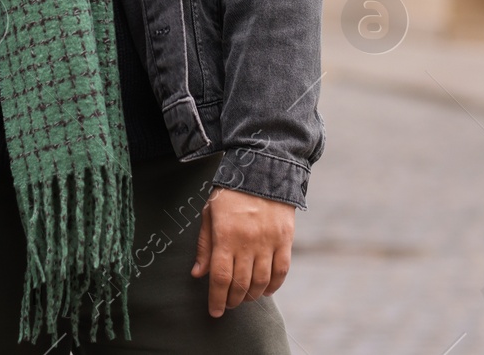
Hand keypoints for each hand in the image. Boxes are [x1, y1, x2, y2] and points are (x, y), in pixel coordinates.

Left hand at [191, 186, 294, 317]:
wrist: (261, 170)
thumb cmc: (230, 193)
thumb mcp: (209, 213)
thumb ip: (204, 245)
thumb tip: (198, 274)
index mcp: (226, 236)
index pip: (220, 277)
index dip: (216, 299)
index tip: (214, 312)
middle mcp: (248, 242)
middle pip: (241, 283)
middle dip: (232, 300)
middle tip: (228, 304)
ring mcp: (269, 241)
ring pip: (262, 281)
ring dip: (252, 295)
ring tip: (244, 297)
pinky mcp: (285, 239)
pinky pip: (281, 270)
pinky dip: (274, 285)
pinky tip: (266, 290)